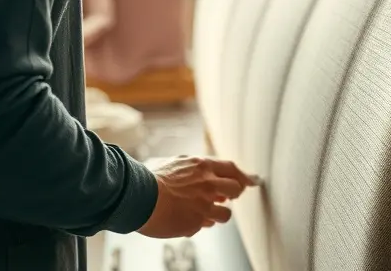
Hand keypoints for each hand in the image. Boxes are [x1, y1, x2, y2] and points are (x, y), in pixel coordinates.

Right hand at [138, 156, 257, 238]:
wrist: (136, 197)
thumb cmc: (151, 180)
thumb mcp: (176, 164)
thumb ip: (195, 169)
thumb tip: (208, 175)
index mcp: (203, 167)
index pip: (232, 169)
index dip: (244, 176)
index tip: (253, 181)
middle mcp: (208, 185)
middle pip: (236, 190)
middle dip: (234, 194)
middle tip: (226, 198)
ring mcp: (203, 206)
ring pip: (225, 214)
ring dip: (218, 214)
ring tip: (205, 212)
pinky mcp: (195, 223)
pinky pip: (206, 225)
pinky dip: (200, 223)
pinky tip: (187, 219)